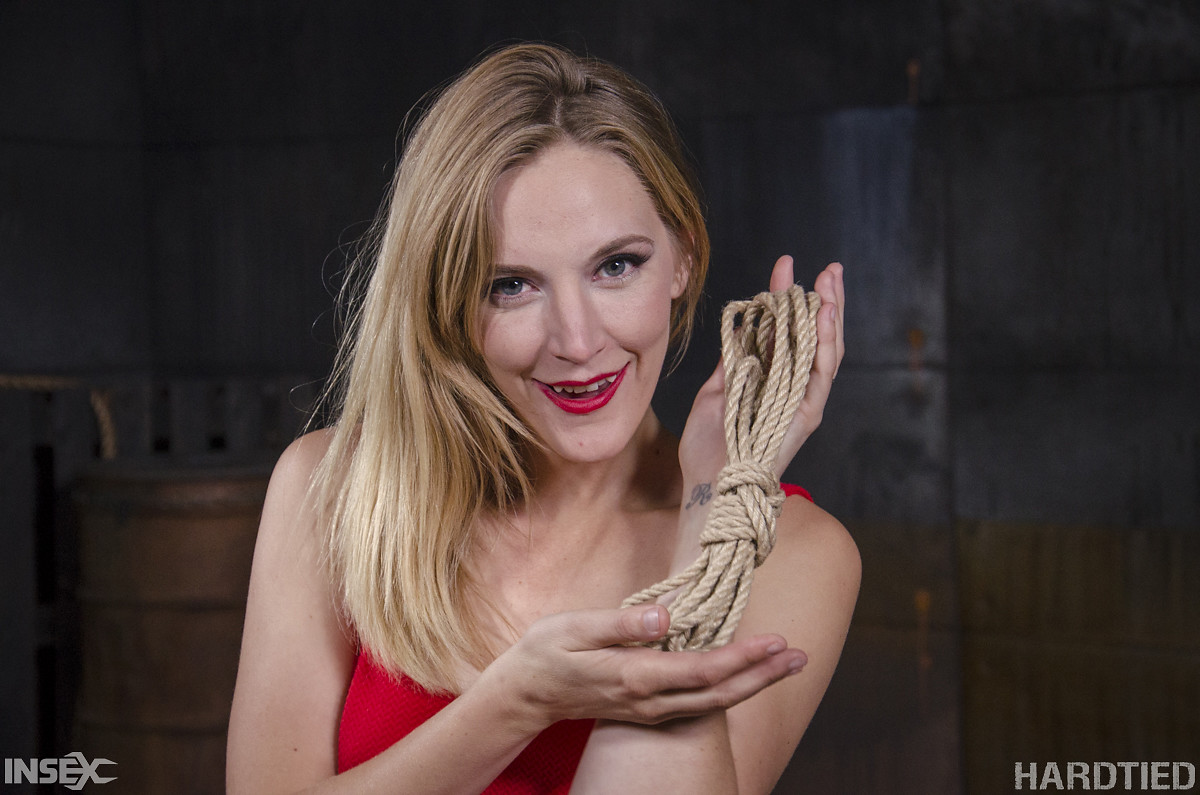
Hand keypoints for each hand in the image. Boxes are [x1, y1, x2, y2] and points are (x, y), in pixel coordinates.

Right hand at [487, 605, 806, 727]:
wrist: (526, 694)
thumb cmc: (546, 652)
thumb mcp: (574, 627)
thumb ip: (622, 623)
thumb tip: (667, 615)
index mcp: (634, 676)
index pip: (701, 670)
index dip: (742, 657)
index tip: (774, 640)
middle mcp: (650, 700)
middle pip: (719, 693)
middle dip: (764, 676)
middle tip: (801, 655)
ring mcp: (651, 710)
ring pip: (714, 704)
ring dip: (754, 684)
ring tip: (787, 664)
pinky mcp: (650, 710)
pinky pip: (699, 704)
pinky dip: (730, 689)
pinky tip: (748, 673)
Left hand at [678, 258, 844, 485]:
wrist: (706, 486)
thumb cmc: (707, 448)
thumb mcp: (715, 393)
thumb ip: (732, 363)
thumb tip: (741, 331)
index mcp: (771, 382)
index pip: (787, 333)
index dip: (787, 300)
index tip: (785, 267)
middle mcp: (792, 391)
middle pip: (814, 338)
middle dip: (823, 301)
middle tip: (828, 268)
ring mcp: (800, 404)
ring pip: (824, 352)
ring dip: (830, 316)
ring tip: (831, 283)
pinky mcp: (804, 418)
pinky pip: (819, 377)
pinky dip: (824, 346)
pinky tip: (824, 318)